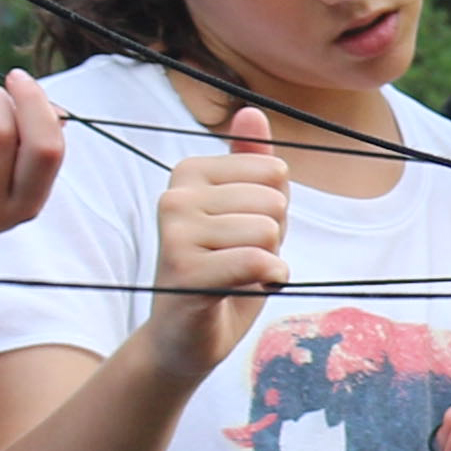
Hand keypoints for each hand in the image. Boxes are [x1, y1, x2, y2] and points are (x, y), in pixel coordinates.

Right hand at [149, 107, 291, 368]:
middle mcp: (175, 195)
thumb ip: (253, 165)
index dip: (276, 212)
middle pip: (273, 200)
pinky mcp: (183, 270)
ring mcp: (175, 231)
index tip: (244, 234)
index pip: (274, 172)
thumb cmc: (224, 271)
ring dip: (268, 263)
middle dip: (272, 238)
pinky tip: (244, 289)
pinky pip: (257, 260)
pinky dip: (268, 279)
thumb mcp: (249, 213)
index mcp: (189, 172)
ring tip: (236, 276)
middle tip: (240, 260)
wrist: (187, 338)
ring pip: (268, 231)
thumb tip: (251, 112)